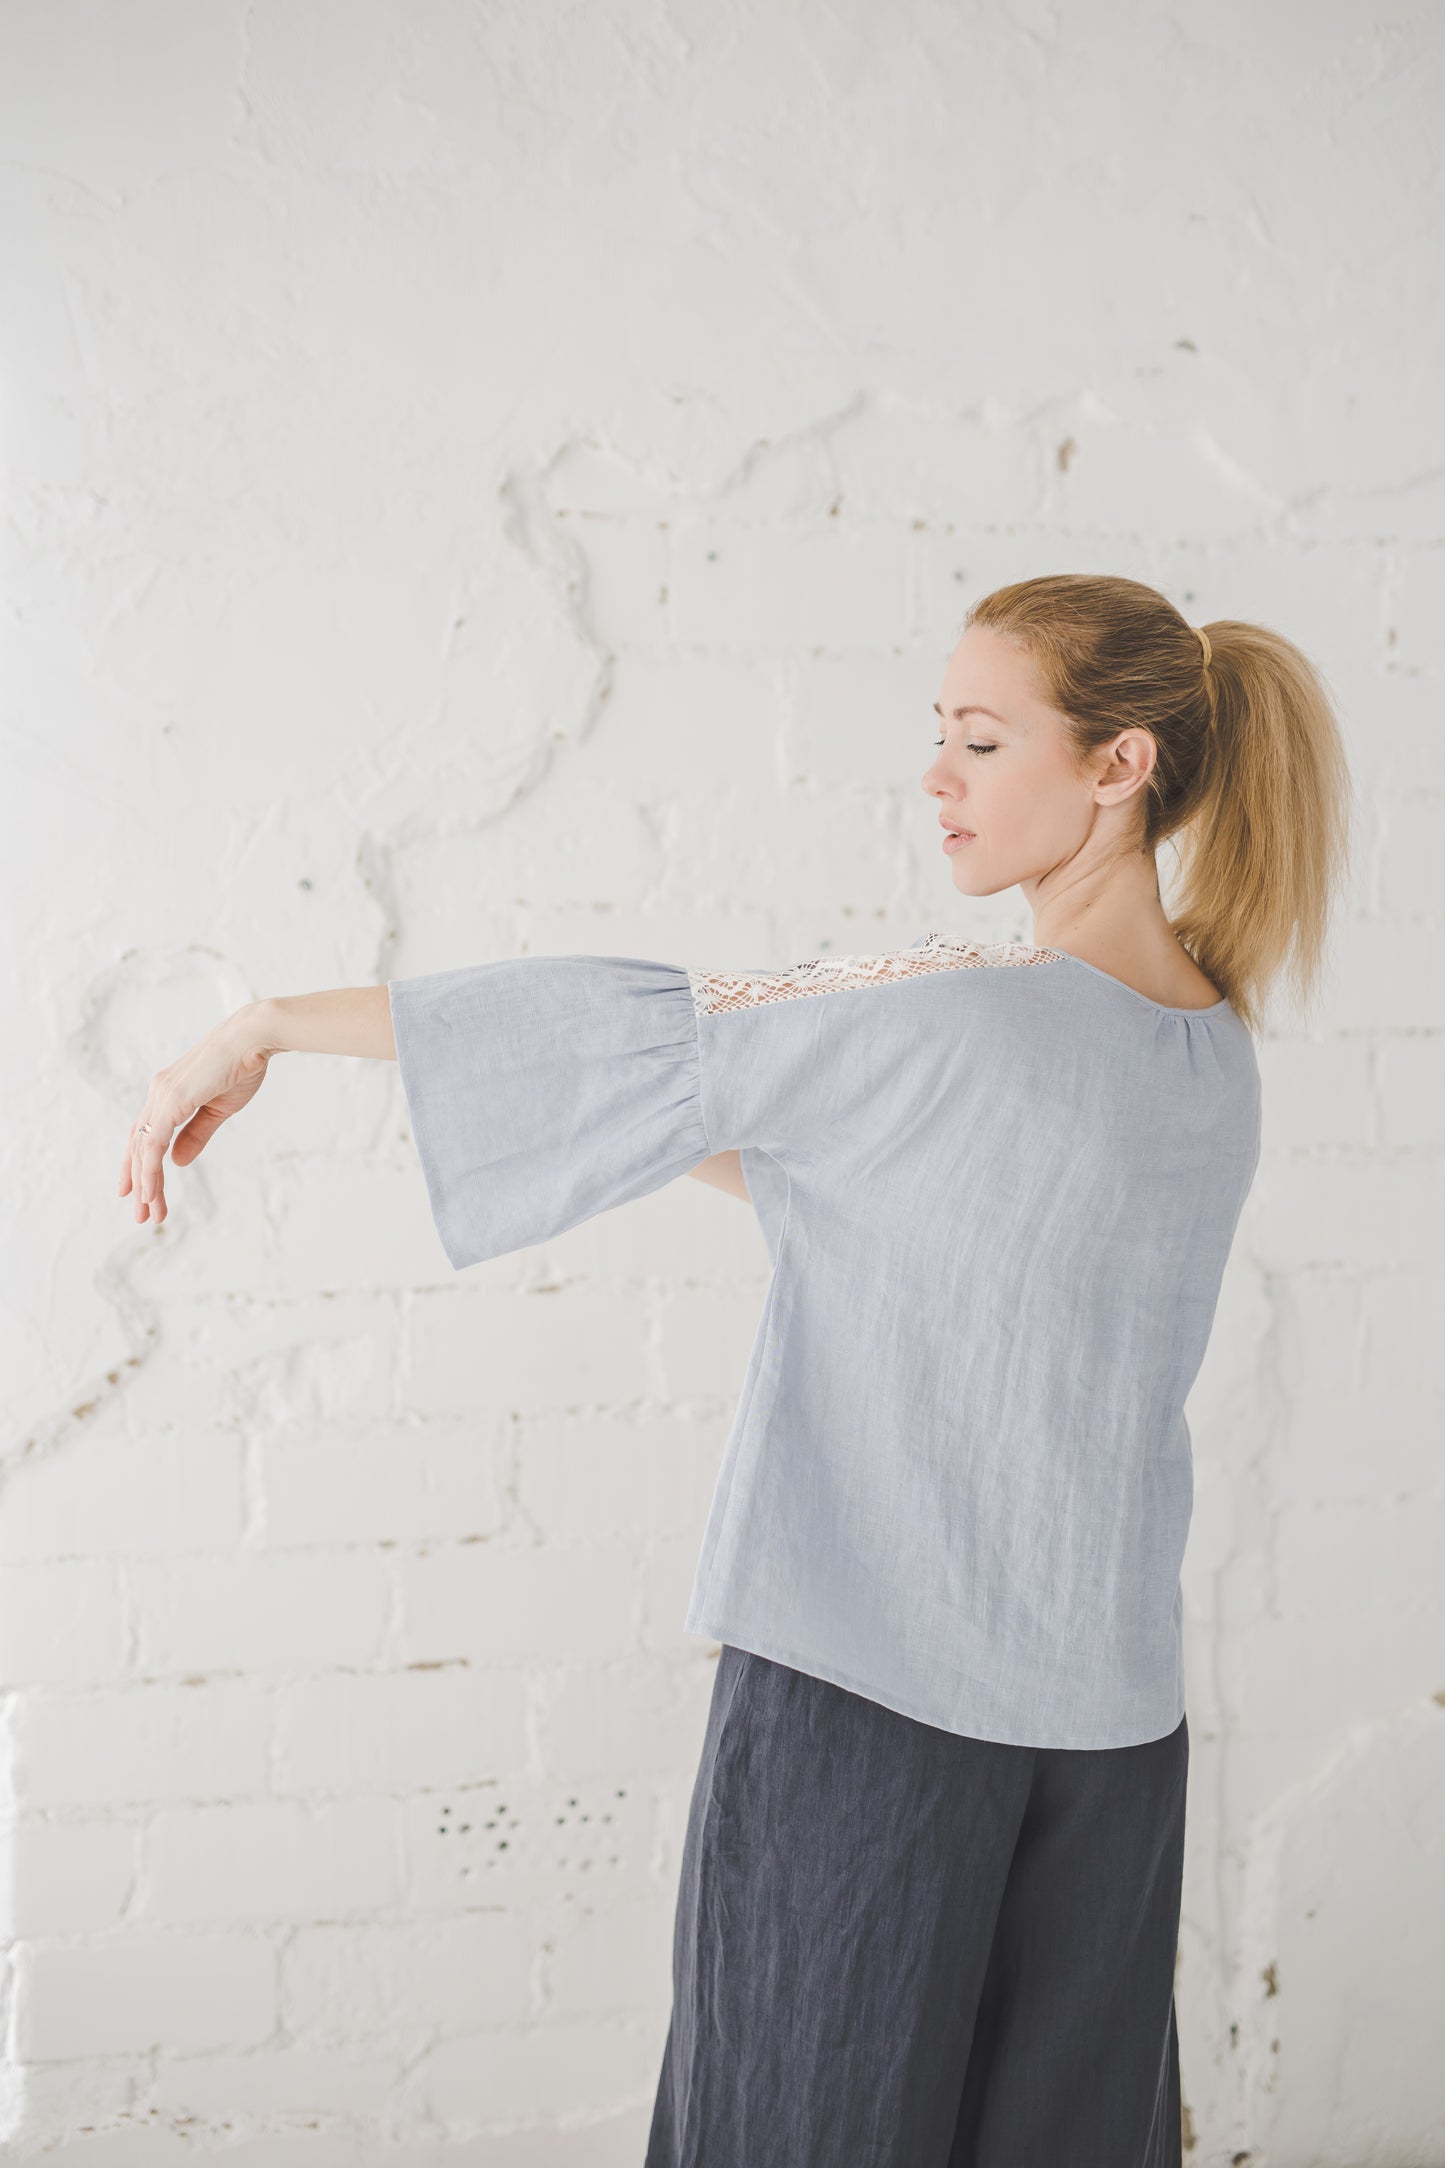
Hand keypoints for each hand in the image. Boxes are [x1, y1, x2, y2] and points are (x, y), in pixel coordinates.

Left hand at [119, 1006, 274, 1227]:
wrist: (254, 1039)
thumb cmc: (242, 1067)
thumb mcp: (218, 1109)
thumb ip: (196, 1134)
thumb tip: (178, 1162)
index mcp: (169, 1093)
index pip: (145, 1134)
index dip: (138, 1163)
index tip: (136, 1190)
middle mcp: (158, 1093)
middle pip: (137, 1144)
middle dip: (138, 1181)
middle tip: (140, 1213)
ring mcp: (162, 1095)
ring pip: (142, 1149)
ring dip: (144, 1184)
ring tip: (147, 1213)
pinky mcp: (171, 1100)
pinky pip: (153, 1143)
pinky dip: (150, 1170)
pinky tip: (150, 1192)